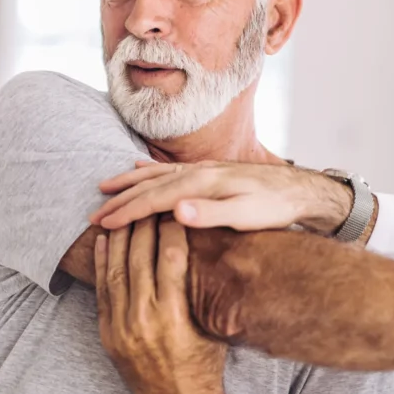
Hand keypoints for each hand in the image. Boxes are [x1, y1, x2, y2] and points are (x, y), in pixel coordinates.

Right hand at [89, 161, 352, 234]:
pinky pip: (170, 169)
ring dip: (129, 182)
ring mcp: (204, 170)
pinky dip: (149, 170)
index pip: (155, 198)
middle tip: (92, 214)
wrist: (300, 191)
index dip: (126, 212)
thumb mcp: (246, 216)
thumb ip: (212, 214)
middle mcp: (199, 172)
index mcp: (203, 184)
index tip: (102, 224)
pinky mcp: (211, 172)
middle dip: (120, 199)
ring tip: (105, 188)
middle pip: (150, 184)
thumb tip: (177, 211)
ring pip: (157, 174)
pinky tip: (139, 169)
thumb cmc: (275, 208)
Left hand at [94, 215, 229, 393]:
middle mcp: (144, 321)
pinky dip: (102, 264)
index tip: (175, 207)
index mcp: (174, 317)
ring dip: (120, 238)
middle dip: (144, 225)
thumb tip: (213, 249)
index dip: (172, 228)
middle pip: (140, 258)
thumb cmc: (207, 365)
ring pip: (116, 271)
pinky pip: (102, 292)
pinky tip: (104, 242)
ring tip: (126, 213)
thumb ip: (204, 291)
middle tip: (149, 201)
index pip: (171, 258)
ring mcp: (121, 329)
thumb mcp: (213, 326)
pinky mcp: (108, 336)